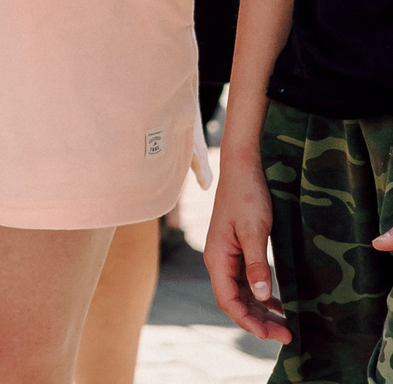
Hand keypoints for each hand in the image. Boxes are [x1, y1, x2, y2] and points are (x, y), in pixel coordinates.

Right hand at [204, 158, 288, 340]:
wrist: (243, 167)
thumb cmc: (246, 195)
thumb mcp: (254, 230)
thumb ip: (256, 264)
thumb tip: (261, 297)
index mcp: (217, 257)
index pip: (228, 300)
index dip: (247, 321)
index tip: (270, 335)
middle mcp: (219, 260)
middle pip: (235, 301)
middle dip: (258, 321)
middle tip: (287, 336)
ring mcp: (228, 256)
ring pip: (242, 293)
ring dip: (261, 311)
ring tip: (286, 326)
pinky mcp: (239, 250)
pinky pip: (247, 282)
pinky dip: (262, 297)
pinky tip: (279, 304)